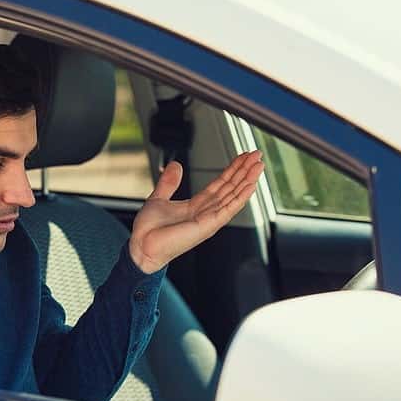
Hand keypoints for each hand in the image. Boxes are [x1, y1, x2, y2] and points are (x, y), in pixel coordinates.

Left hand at [129, 150, 264, 273]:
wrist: (141, 245)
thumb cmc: (150, 229)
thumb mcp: (159, 198)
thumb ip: (169, 182)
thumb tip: (175, 164)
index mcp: (197, 205)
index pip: (221, 184)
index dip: (233, 169)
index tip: (243, 157)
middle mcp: (207, 212)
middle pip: (231, 187)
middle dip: (245, 170)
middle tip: (257, 155)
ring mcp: (209, 219)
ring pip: (234, 196)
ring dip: (247, 180)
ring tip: (259, 165)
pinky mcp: (208, 225)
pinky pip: (228, 209)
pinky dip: (241, 197)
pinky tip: (251, 185)